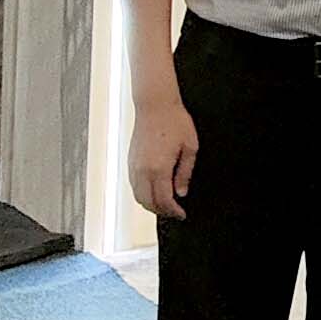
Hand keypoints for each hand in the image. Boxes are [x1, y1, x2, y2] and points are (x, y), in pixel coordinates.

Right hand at [130, 91, 197, 221]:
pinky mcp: (130, 161)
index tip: (181, 214)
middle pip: (148, 202)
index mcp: (158, 168)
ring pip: (138, 196)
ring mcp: (134, 166)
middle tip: (174, 212)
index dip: (173, 211)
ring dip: (150, 204)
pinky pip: (134, 185)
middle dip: (161, 211)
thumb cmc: (174, 121)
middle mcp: (142, 170)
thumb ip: (185, 173)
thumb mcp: (190, 147)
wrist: (155, 105)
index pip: (164, 200)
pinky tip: (154, 191)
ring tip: (165, 204)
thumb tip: (181, 192)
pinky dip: (142, 194)